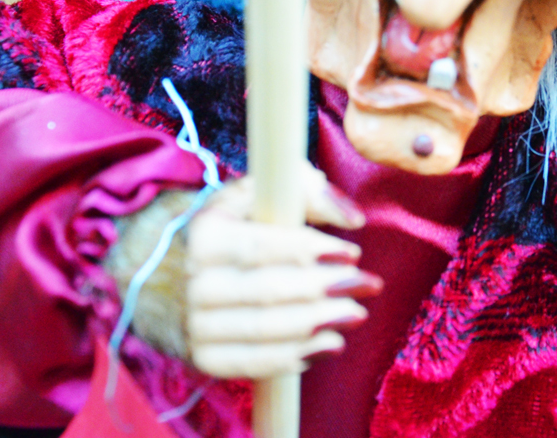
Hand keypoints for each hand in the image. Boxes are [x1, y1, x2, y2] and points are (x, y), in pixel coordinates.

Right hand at [186, 166, 381, 377]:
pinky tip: (331, 344)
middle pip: (266, 291)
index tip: (351, 253)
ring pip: (263, 330)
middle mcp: (195, 282)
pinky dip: (296, 357)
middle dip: (324, 289)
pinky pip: (253, 364)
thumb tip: (353, 218)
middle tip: (366, 285)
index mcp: (205, 235)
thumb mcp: (267, 194)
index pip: (259, 246)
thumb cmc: (245, 227)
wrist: (189, 271)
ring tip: (356, 314)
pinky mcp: (206, 357)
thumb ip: (311, 192)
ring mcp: (197, 324)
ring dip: (318, 325)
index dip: (308, 250)